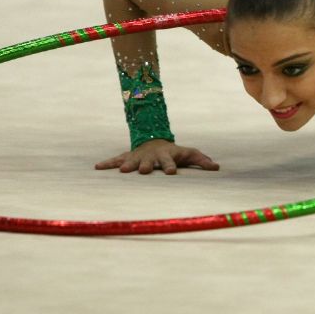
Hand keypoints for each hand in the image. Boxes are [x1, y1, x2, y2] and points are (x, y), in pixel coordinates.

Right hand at [94, 139, 219, 174]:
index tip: (171, 173)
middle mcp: (151, 157)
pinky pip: (116, 159)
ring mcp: (138, 156)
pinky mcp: (128, 157)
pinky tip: (97, 167)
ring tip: (121, 171)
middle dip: (146, 166)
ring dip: (127, 165)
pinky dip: (107, 163)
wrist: (155, 140)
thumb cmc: (175, 153)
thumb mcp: (189, 154)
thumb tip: (217, 168)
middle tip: (142, 171)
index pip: (170, 162)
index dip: (171, 166)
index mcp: (167, 157)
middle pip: (149, 162)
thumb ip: (202, 160)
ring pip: (132, 161)